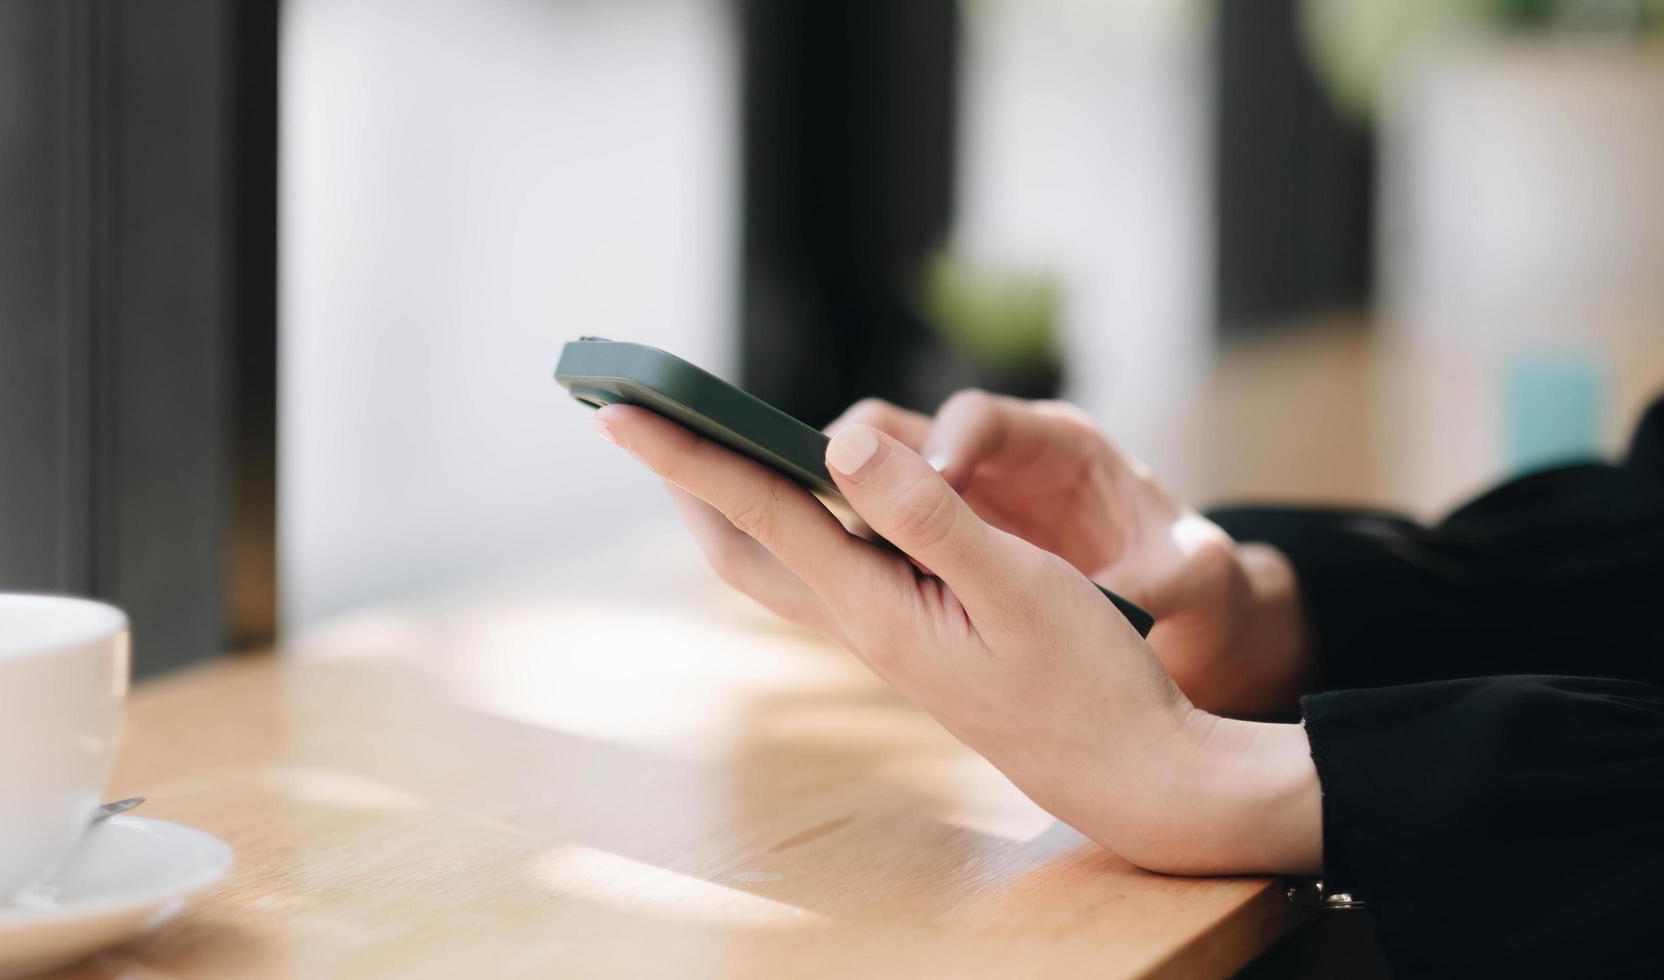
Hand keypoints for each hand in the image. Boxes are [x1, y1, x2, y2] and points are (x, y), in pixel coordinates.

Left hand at [595, 405, 1320, 875]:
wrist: (1131, 776)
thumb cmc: (1090, 682)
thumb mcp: (1020, 588)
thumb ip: (931, 517)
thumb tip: (840, 444)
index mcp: (875, 608)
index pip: (758, 511)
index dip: (685, 454)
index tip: (617, 410)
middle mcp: (862, 624)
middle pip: (740, 546)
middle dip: (685, 478)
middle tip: (634, 414)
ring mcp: (884, 635)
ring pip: (779, 560)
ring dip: (733, 498)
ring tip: (699, 439)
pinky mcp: (912, 637)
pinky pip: (828, 567)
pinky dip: (798, 517)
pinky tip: (812, 490)